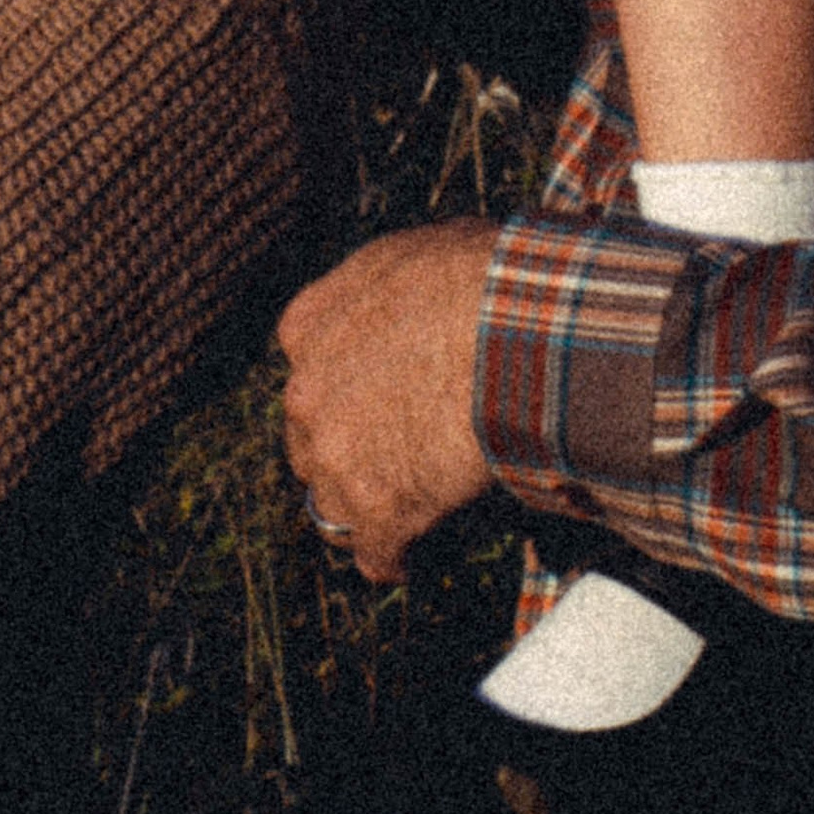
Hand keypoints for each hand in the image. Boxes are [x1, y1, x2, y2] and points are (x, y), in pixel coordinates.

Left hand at [276, 220, 498, 580]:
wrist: (507, 324)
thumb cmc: (476, 274)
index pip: (307, 371)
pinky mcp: (377, 510)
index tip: (372, 399)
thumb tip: (422, 288)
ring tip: (402, 513)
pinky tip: (413, 559)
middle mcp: (305, 393)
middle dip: (344, 448)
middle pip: (310, 439)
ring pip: (331, 501)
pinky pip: (376, 554)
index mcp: (307, 326)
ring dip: (362, 506)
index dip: (342, 389)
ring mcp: (336, 457)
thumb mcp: (413, 255)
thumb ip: (390, 288)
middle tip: (391, 455)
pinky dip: (394, 559)